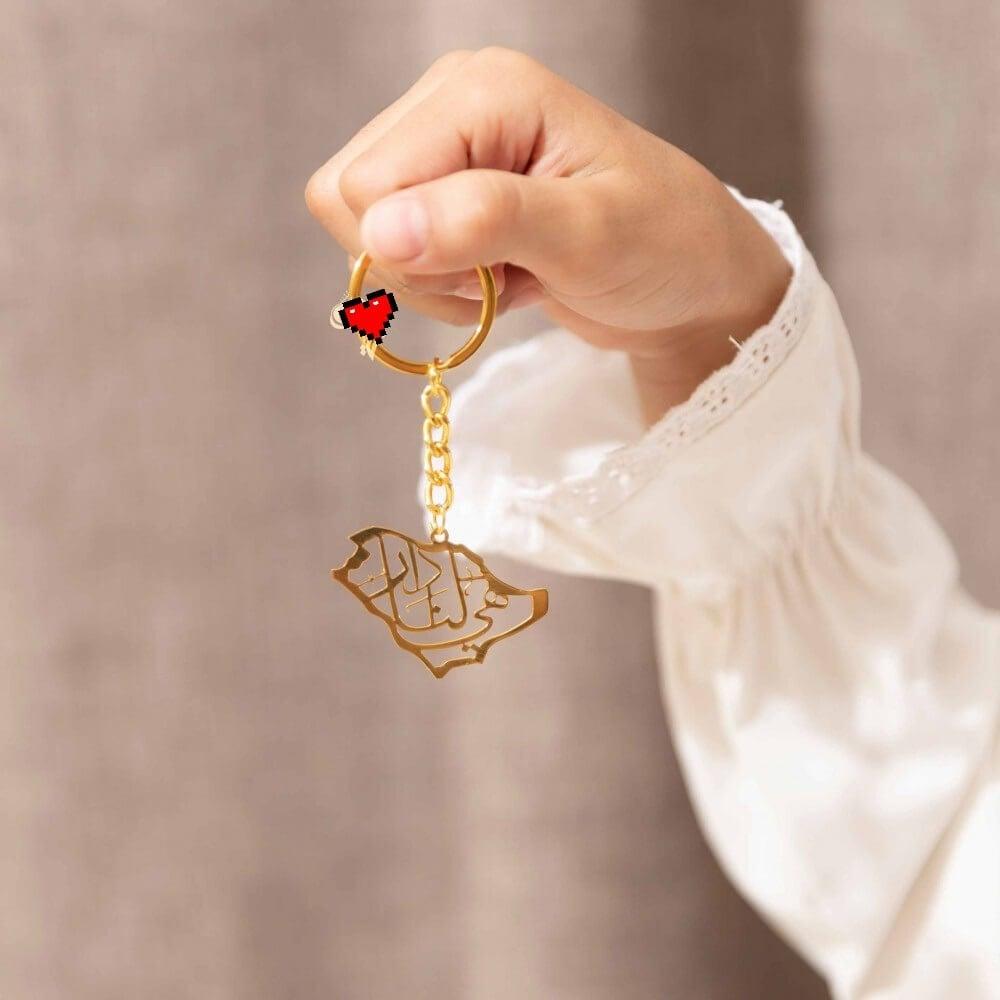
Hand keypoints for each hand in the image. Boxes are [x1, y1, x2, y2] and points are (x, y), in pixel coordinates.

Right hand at [306, 48, 790, 422]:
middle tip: (508, 271)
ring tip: (512, 273)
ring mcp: (445, 152)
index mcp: (482, 89)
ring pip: (366, 236)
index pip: (365, 184)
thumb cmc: (664, 246)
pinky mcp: (446, 194)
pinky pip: (392, 254)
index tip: (502, 265)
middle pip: (350, 205)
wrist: (690, 282)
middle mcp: (450, 105)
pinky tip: (501, 278)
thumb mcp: (588, 235)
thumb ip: (485, 222)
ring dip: (434, 282)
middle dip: (424, 267)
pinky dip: (442, 288)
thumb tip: (381, 230)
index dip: (418, 249)